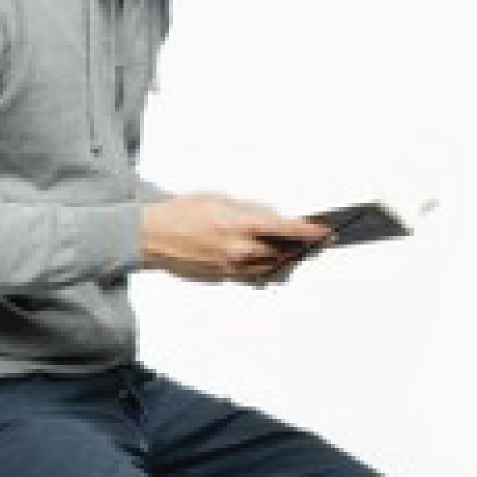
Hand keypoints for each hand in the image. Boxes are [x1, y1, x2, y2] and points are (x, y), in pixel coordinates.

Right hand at [139, 193, 326, 284]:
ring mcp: (231, 267)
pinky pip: (252, 277)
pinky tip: (269, 264)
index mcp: (240, 224)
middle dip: (301, 248)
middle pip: (283, 254)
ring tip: (294, 253)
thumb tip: (272, 218)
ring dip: (286, 261)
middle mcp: (239, 249)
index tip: (326, 233)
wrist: (151, 236)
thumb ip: (250, 209)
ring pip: (271, 269)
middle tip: (316, 244)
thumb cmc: (180, 213)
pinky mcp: (223, 277)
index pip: (286, 229)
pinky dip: (264, 270)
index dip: (309, 232)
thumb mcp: (219, 199)